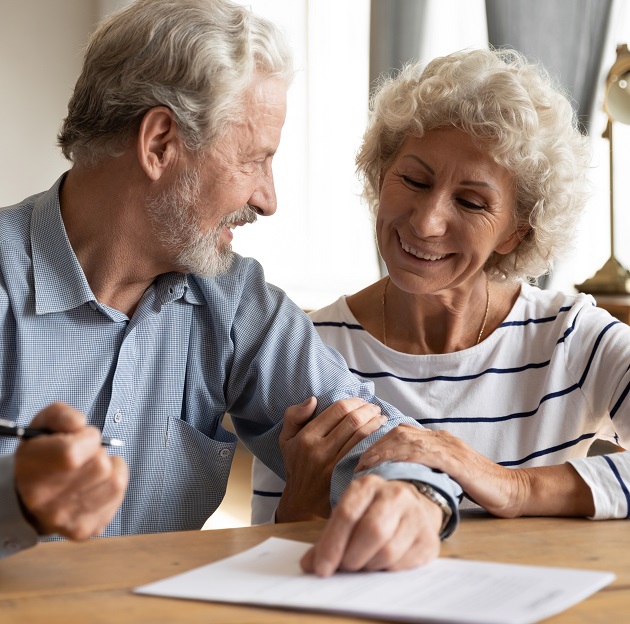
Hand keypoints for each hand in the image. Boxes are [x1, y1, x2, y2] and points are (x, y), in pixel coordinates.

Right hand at [14, 403, 128, 539]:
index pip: (71, 452)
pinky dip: (114, 485)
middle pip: (100, 466)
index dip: (88, 439)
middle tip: (87, 455)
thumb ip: (62, 415)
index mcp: (30, 469)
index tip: (84, 438)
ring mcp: (65, 518)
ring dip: (111, 469)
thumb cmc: (41, 456)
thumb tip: (79, 424)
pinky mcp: (84, 529)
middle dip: (100, 453)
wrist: (28, 497)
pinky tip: (98, 484)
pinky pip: (119, 498)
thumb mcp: (44, 425)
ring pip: (115, 482)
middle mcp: (45, 499)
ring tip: (94, 468)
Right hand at [276, 397, 385, 521]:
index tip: (361, 401)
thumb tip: (313, 400)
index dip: (353, 401)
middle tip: (375, 407)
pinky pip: (364, 452)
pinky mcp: (345, 476)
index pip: (337, 410)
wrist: (303, 504)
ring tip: (381, 418)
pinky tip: (381, 436)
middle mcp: (319, 450)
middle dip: (368, 410)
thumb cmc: (297, 466)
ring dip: (376, 423)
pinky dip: (375, 440)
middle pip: (352, 420)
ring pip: (361, 435)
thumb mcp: (286, 439)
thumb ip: (294, 415)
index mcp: (306, 437)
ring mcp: (334, 465)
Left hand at [301, 474, 441, 575]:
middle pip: (371, 531)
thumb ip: (328, 538)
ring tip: (363, 565)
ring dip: (369, 566)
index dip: (332, 545)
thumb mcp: (349, 515)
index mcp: (367, 485)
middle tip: (344, 568)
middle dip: (352, 557)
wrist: (413, 506)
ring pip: (388, 551)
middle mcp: (394, 494)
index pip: (347, 514)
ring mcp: (415, 515)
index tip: (321, 569)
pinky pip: (403, 564)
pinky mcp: (429, 538)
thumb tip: (308, 566)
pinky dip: (386, 571)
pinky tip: (381, 565)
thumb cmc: (373, 513)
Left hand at [356, 425, 525, 516]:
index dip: (378, 443)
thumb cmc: (480, 486)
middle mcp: (441, 438)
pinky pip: (425, 453)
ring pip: (408, 439)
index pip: (401, 432)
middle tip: (358, 463)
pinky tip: (391, 467)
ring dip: (383, 451)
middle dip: (375, 446)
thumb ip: (428, 468)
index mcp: (438, 440)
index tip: (362, 458)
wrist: (513, 490)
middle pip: (399, 432)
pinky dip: (403, 458)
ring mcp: (449, 447)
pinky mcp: (456, 460)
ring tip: (367, 466)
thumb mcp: (448, 473)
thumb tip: (399, 477)